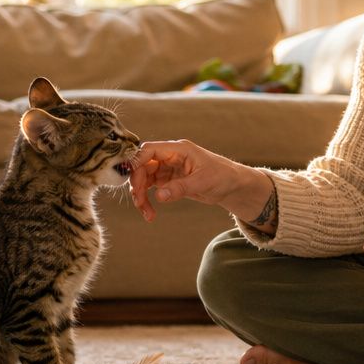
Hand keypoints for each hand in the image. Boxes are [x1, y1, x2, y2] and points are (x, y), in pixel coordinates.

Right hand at [127, 140, 270, 222]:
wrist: (232, 186)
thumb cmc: (223, 177)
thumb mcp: (203, 182)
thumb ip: (180, 188)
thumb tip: (158, 196)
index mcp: (178, 149)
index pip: (149, 150)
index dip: (136, 162)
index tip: (130, 180)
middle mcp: (170, 156)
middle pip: (143, 166)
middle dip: (138, 184)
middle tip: (140, 203)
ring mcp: (168, 168)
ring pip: (144, 178)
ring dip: (141, 195)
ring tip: (147, 214)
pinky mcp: (169, 181)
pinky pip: (151, 188)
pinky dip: (148, 200)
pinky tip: (150, 214)